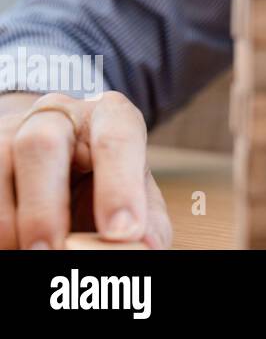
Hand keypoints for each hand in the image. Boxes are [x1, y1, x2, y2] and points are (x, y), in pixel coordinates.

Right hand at [0, 91, 172, 248]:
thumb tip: (148, 246)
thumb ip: (144, 216)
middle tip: (55, 252)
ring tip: (34, 254)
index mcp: (109, 115)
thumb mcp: (132, 189)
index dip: (119, 186)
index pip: (117, 136)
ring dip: (13, 224)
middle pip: (42, 143)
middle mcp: (57, 115)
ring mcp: (11, 132)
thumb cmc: (101, 176)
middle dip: (46, 207)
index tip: (123, 232)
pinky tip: (13, 244)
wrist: (51, 160)